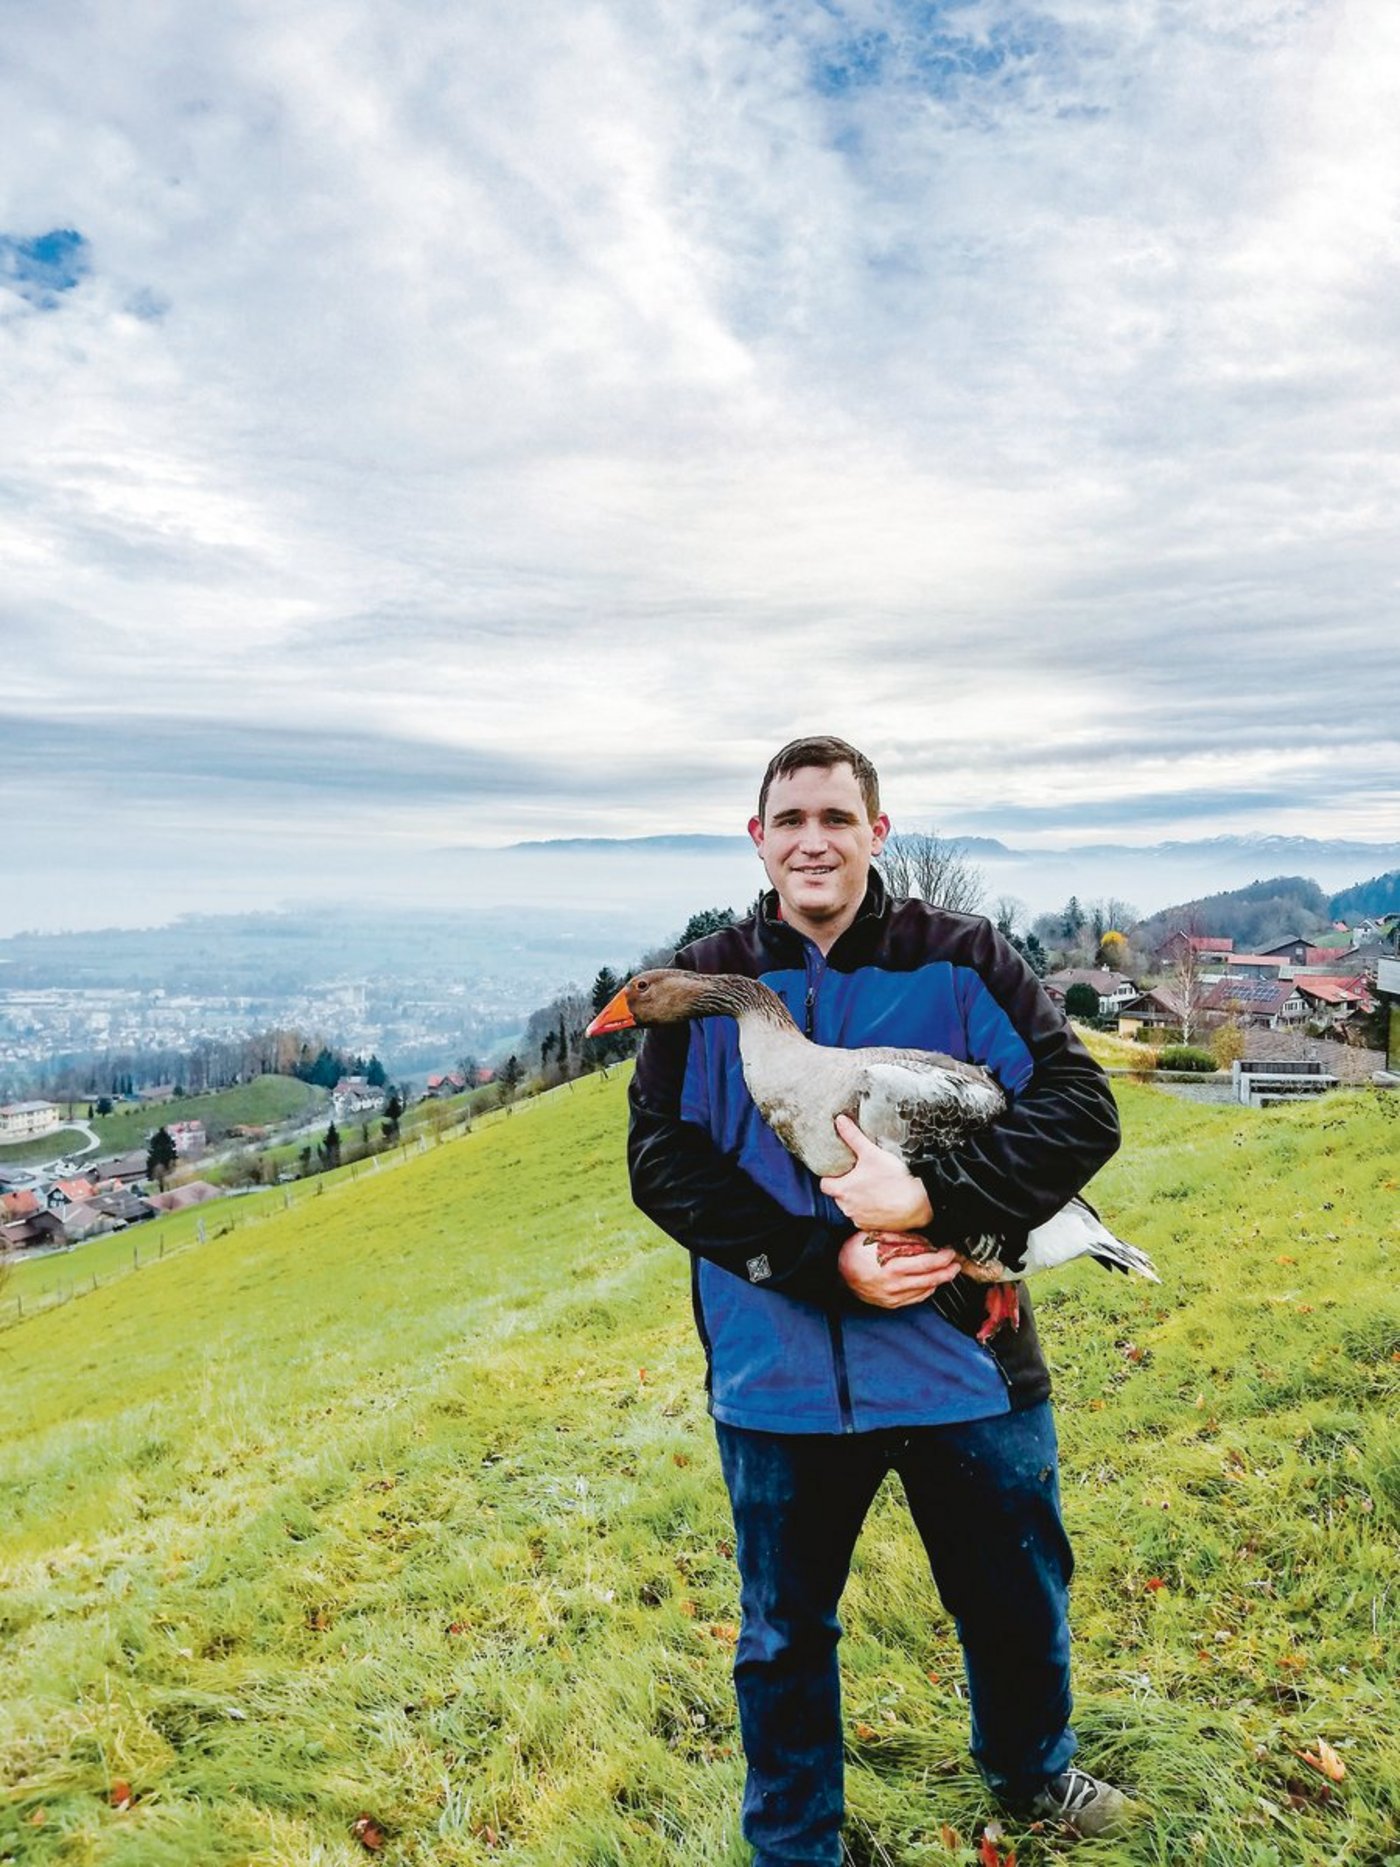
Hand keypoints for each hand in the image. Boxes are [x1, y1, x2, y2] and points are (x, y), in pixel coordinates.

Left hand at [820, 1113, 933, 1231]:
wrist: (918, 1204)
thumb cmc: (894, 1179)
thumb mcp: (871, 1153)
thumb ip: (853, 1137)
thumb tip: (840, 1121)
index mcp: (842, 1190)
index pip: (825, 1184)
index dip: (831, 1176)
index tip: (840, 1171)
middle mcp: (847, 1208)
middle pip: (838, 1196)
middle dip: (846, 1187)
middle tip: (859, 1176)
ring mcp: (859, 1220)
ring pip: (852, 1208)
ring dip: (858, 1200)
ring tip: (872, 1188)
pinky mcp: (872, 1228)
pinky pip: (865, 1219)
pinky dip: (870, 1211)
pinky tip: (881, 1201)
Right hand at [837, 1231, 961, 1307]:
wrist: (835, 1272)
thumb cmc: (853, 1252)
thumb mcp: (876, 1237)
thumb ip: (901, 1239)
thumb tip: (924, 1241)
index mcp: (893, 1267)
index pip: (927, 1264)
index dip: (942, 1258)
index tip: (949, 1252)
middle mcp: (894, 1285)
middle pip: (930, 1280)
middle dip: (947, 1272)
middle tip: (956, 1265)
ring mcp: (892, 1297)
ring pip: (924, 1291)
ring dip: (938, 1281)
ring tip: (946, 1272)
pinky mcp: (889, 1304)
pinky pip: (914, 1299)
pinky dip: (925, 1290)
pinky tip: (929, 1283)